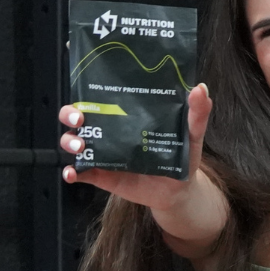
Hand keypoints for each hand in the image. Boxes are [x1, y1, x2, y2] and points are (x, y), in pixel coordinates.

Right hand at [58, 84, 213, 213]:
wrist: (178, 190)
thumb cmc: (181, 156)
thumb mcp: (191, 133)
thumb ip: (196, 113)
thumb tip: (200, 88)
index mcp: (125, 114)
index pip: (100, 94)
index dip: (85, 86)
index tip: (84, 80)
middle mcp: (109, 130)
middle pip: (77, 116)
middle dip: (70, 113)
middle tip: (79, 117)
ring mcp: (103, 153)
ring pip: (73, 142)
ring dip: (69, 141)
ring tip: (79, 146)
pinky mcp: (101, 176)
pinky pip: (80, 173)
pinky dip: (72, 173)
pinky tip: (72, 174)